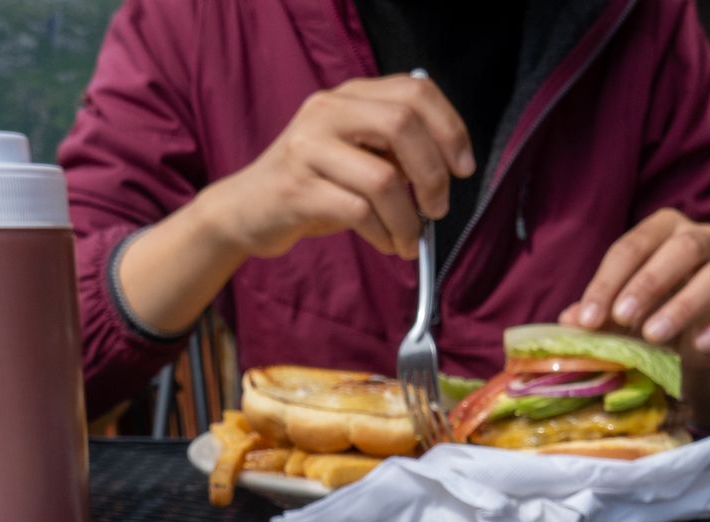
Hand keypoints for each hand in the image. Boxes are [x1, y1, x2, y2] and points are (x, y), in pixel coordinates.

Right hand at [196, 76, 473, 261]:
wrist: (246, 210)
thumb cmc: (313, 185)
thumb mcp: (355, 154)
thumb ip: (394, 150)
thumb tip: (447, 170)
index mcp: (349, 96)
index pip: (415, 91)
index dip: (450, 128)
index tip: (463, 168)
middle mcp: (327, 111)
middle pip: (402, 124)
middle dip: (433, 174)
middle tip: (438, 208)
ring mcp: (308, 148)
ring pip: (383, 178)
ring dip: (408, 219)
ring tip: (410, 240)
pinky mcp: (296, 189)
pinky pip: (358, 211)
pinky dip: (383, 234)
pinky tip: (387, 243)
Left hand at [558, 208, 709, 369]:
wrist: (694, 342)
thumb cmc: (649, 312)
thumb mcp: (619, 312)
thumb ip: (597, 313)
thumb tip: (569, 322)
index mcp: (664, 230)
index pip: (633, 246)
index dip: (608, 282)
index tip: (587, 320)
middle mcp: (703, 239)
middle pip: (682, 248)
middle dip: (648, 283)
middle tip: (621, 317)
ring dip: (683, 305)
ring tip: (653, 336)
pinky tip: (701, 346)